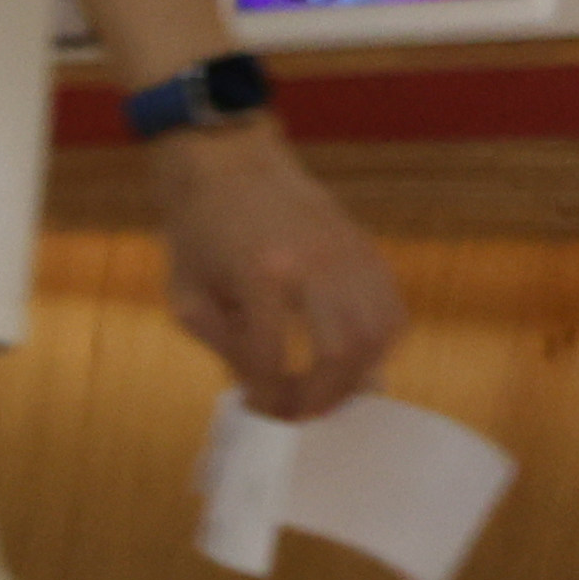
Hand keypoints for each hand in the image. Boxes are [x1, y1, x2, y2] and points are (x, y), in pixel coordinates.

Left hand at [152, 125, 401, 422]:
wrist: (229, 164)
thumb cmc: (198, 231)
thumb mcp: (187, 294)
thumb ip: (223, 345)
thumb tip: (263, 390)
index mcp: (259, 274)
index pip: (272, 359)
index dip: (268, 397)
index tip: (263, 412)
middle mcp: (314, 263)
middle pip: (341, 353)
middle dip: (321, 396)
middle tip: (300, 415)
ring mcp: (348, 254)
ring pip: (378, 334)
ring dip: (356, 376)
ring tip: (327, 394)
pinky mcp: (366, 249)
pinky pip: (391, 309)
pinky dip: (378, 345)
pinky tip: (351, 359)